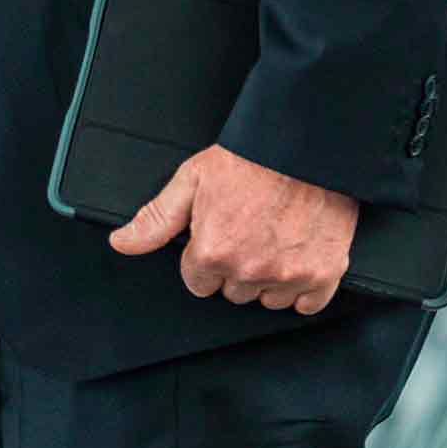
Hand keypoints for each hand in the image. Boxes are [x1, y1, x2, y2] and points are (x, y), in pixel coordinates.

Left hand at [106, 144, 358, 314]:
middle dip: (236, 268)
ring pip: (268, 299)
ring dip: (269, 279)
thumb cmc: (251, 158)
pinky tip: (297, 257)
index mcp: (214, 252)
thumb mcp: (191, 179)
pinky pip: (307, 304)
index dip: (205, 259)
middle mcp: (249, 270)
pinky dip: (303, 288)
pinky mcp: (324, 274)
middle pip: (233, 293)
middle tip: (248, 232)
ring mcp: (289, 275)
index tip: (219, 238)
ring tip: (274, 239)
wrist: (305, 143)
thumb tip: (123, 242)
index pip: (198, 284)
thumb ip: (156, 219)